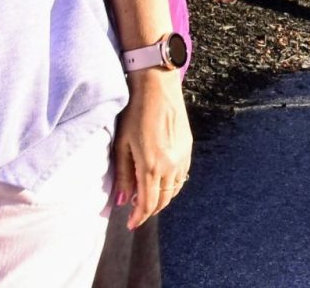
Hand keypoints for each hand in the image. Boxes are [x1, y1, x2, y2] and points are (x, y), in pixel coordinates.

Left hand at [115, 69, 190, 228]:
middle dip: (150, 210)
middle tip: (136, 211)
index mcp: (151, 166)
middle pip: (163, 200)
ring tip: (147, 195)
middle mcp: (171, 165)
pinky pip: (182, 175)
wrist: (157, 85)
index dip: (139, 217)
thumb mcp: (122, 144)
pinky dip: (172, 184)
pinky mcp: (188, 147)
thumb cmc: (134, 112)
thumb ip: (122, 175)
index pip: (147, 203)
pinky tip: (161, 179)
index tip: (130, 224)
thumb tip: (121, 200)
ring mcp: (182, 156)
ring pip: (175, 189)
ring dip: (161, 197)